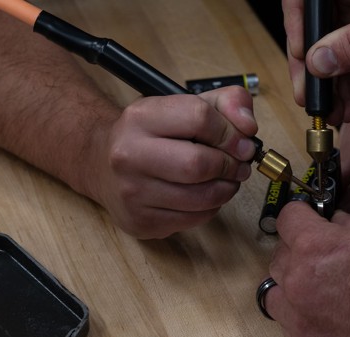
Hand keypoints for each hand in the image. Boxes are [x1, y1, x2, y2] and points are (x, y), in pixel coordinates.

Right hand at [84, 86, 257, 238]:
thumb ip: (227, 102)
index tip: (242, 141)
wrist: (102, 164)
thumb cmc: (154, 134)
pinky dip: (211, 207)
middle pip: (200, 164)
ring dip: (226, 189)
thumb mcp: (186, 104)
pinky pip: (195, 218)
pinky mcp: (140, 220)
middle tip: (239, 165)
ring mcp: (132, 192)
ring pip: (202, 197)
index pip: (200, 118)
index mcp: (141, 117)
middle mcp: (129, 154)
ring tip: (227, 179)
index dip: (231, 132)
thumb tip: (248, 126)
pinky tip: (206, 195)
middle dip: (231, 165)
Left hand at [265, 202, 349, 336]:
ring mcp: (300, 320)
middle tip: (322, 258)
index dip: (301, 216)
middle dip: (297, 252)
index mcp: (315, 245)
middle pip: (278, 256)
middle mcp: (298, 282)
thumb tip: (333, 222)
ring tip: (321, 291)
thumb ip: (348, 226)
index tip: (307, 220)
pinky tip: (330, 318)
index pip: (287, 218)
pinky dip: (303, 319)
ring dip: (292, 288)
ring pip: (276, 294)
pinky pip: (290, 327)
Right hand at [283, 0, 349, 123]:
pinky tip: (347, 106)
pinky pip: (347, 58)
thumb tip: (319, 60)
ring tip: (333, 112)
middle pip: (314, 26)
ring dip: (329, 83)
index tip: (303, 58)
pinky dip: (345, 84)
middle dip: (312, 67)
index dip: (298, 27)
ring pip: (329, 47)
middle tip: (310, 97)